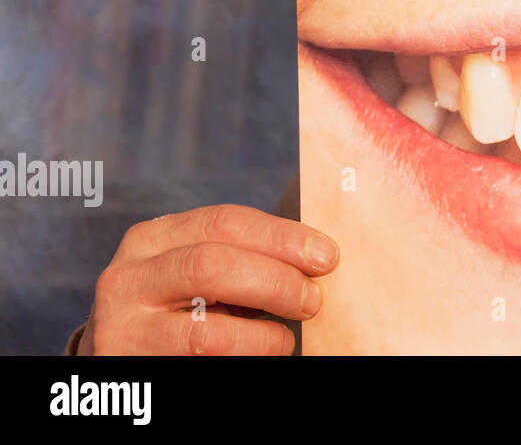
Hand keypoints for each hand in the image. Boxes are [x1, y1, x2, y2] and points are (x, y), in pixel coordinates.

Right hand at [78, 204, 338, 354]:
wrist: (125, 358)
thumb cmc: (182, 308)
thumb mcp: (198, 272)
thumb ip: (243, 256)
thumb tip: (318, 254)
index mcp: (152, 237)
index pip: (223, 222)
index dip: (281, 237)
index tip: (327, 254)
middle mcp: (127, 277)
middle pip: (212, 266)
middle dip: (275, 281)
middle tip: (314, 299)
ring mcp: (122, 328)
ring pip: (207, 331)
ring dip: (263, 336)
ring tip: (287, 338)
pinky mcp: (130, 369)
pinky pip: (202, 363)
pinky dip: (246, 357)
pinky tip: (265, 352)